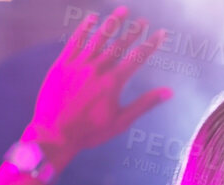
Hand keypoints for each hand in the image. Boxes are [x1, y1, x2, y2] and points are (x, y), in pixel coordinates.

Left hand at [28, 7, 170, 164]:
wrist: (54, 133)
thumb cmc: (89, 132)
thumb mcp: (121, 122)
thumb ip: (144, 104)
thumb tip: (168, 92)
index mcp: (113, 83)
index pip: (137, 58)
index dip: (150, 44)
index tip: (161, 33)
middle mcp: (97, 69)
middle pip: (119, 44)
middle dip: (133, 31)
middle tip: (143, 20)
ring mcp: (78, 64)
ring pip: (98, 38)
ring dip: (112, 23)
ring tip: (123, 10)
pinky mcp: (62, 64)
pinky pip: (75, 41)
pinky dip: (84, 28)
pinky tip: (92, 18)